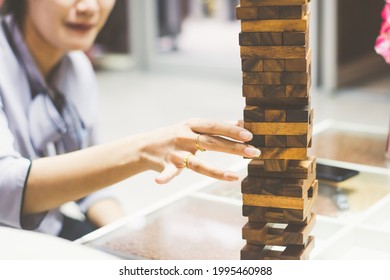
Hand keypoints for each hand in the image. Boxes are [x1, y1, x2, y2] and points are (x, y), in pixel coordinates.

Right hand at [141, 118, 260, 183]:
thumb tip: (240, 122)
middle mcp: (185, 136)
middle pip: (211, 142)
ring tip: (233, 176)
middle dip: (233, 147)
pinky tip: (160, 181)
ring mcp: (177, 152)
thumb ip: (215, 126)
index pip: (214, 126)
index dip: (231, 130)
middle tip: (253, 152)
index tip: (249, 135)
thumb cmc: (175, 135)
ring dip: (216, 170)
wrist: (145, 145)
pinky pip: (168, 172)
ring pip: (198, 163)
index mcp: (192, 125)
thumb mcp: (192, 126)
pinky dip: (165, 177)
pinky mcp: (167, 165)